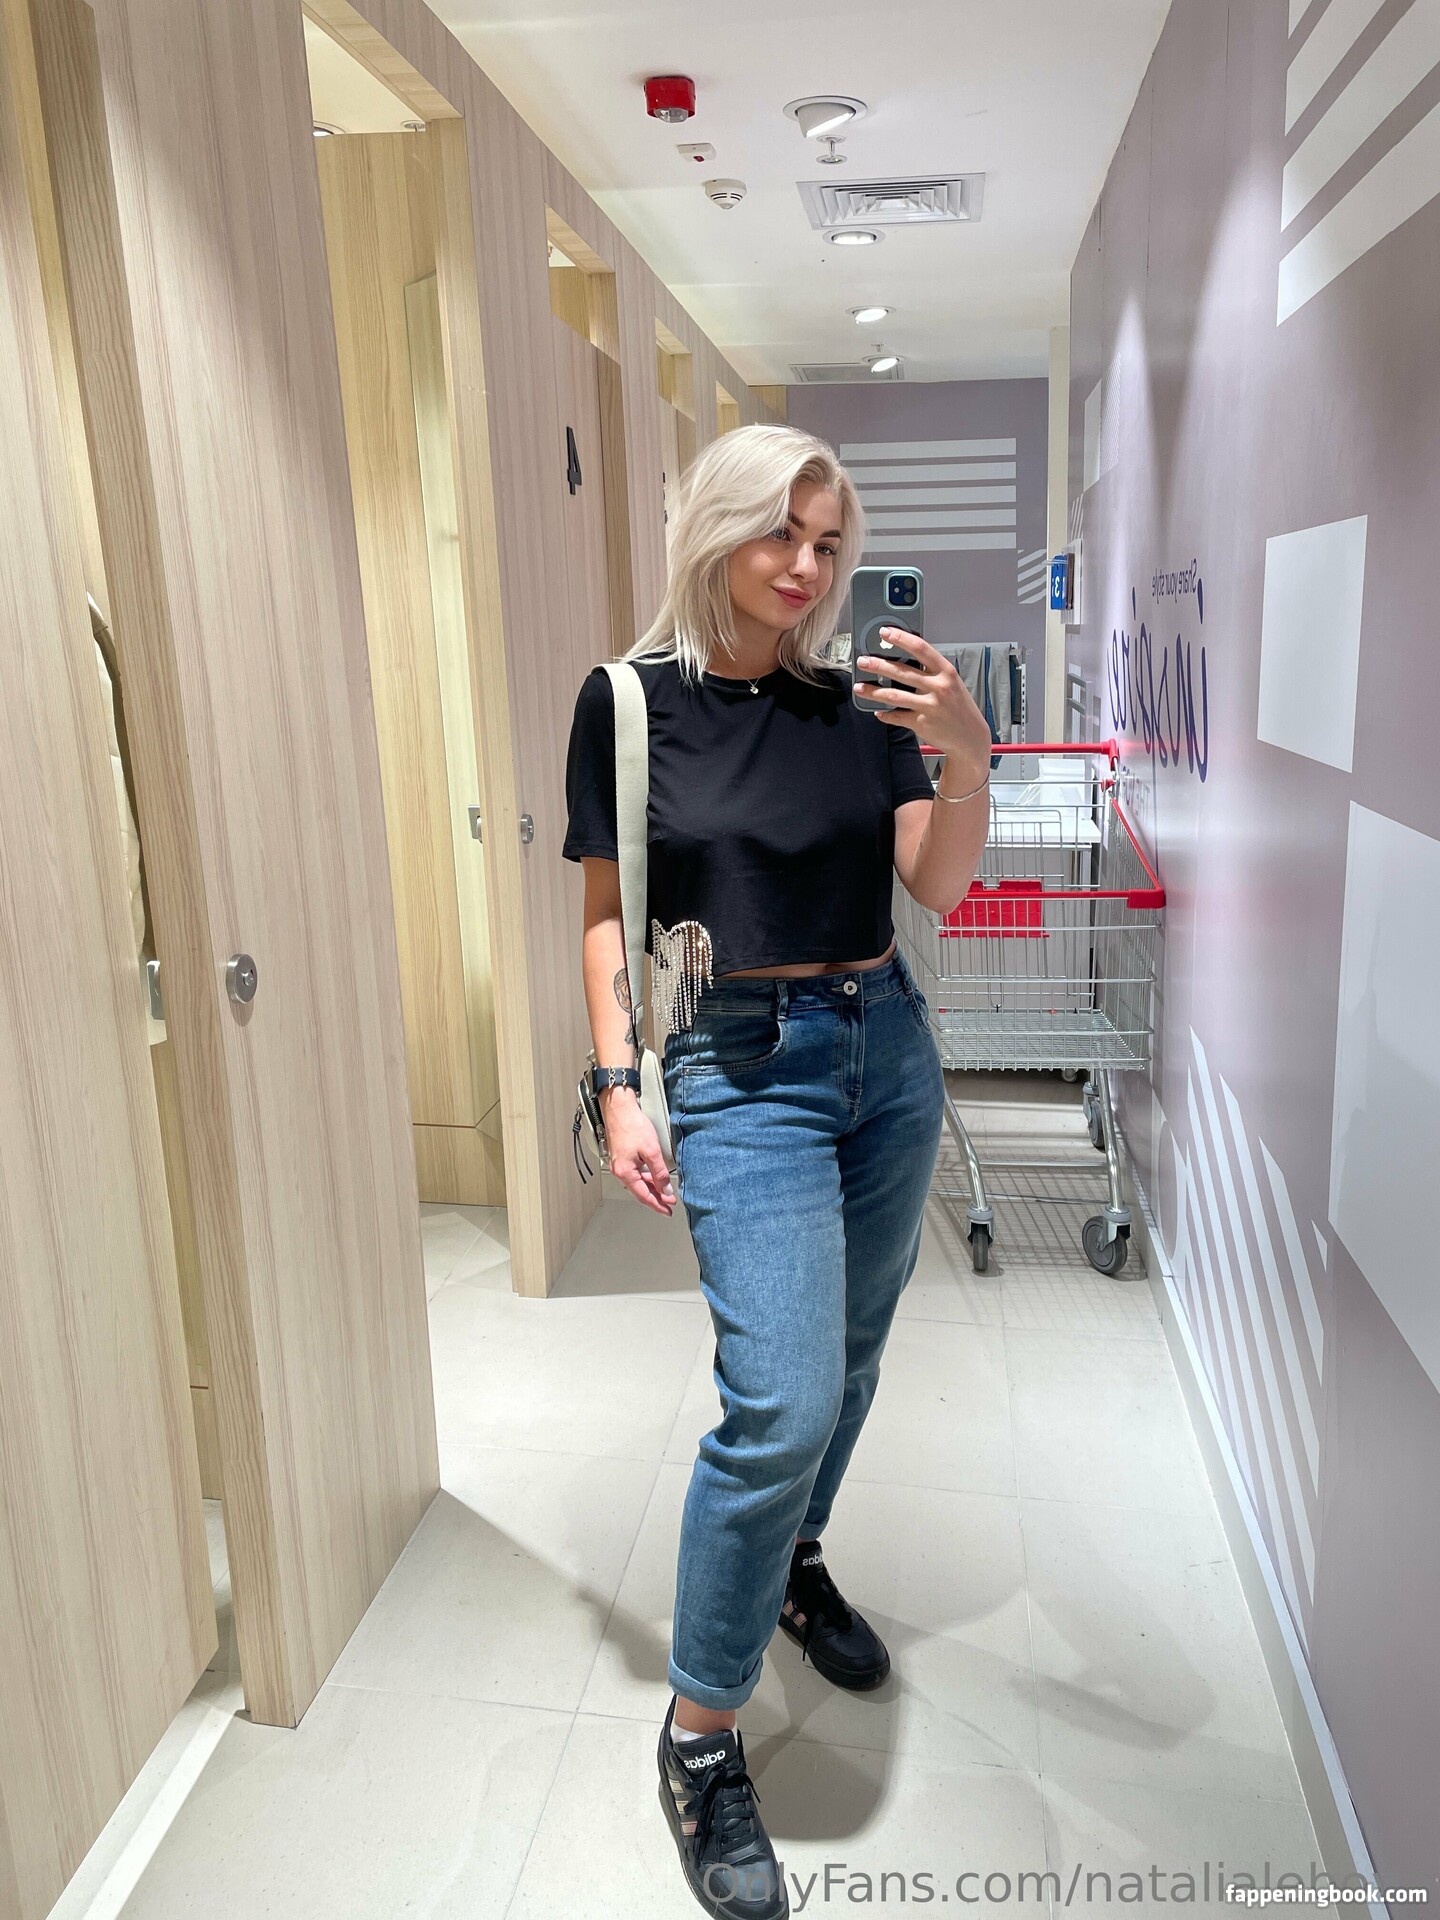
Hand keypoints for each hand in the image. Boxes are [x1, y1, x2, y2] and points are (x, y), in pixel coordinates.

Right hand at [600, 1088, 676, 1215]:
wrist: (620, 1109)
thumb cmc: (632, 1125)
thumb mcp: (652, 1151)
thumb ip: (660, 1173)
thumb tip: (665, 1189)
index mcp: (625, 1172)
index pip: (643, 1195)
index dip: (657, 1204)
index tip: (667, 1210)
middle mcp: (619, 1170)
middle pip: (639, 1191)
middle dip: (655, 1197)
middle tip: (669, 1203)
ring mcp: (619, 1163)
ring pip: (637, 1182)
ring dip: (651, 1187)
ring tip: (664, 1192)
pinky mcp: (622, 1156)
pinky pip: (635, 1173)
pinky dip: (646, 1178)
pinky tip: (653, 1177)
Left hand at [857, 630, 992, 786]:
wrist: (970, 737)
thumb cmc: (959, 708)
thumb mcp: (951, 683)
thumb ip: (931, 672)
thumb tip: (904, 659)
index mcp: (946, 672)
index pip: (921, 648)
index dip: (901, 638)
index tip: (885, 632)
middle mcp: (939, 687)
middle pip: (902, 671)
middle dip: (878, 665)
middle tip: (863, 661)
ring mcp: (929, 706)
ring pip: (894, 695)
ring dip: (873, 691)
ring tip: (859, 687)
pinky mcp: (921, 723)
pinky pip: (896, 716)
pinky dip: (885, 714)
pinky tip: (878, 711)